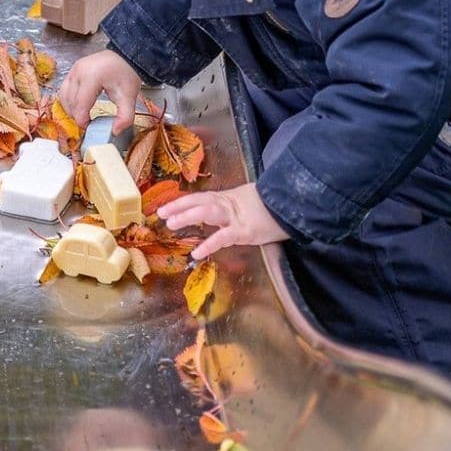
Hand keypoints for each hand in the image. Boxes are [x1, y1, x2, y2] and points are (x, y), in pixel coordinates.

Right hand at [59, 50, 141, 132]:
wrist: (126, 56)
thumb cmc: (126, 73)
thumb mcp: (129, 97)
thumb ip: (125, 117)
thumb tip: (115, 131)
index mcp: (92, 77)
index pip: (80, 106)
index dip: (83, 120)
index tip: (90, 127)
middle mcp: (79, 71)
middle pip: (70, 103)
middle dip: (77, 116)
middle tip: (88, 123)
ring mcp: (74, 69)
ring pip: (64, 96)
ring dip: (71, 109)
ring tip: (84, 115)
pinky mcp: (73, 70)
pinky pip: (64, 89)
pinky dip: (69, 100)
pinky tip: (80, 105)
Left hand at [157, 183, 288, 258]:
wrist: (290, 206)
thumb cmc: (269, 207)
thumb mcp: (245, 203)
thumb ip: (229, 209)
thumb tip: (214, 215)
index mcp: (226, 199)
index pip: (199, 198)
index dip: (181, 201)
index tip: (164, 206)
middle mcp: (228, 205)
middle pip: (199, 202)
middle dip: (178, 206)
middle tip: (160, 213)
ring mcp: (235, 217)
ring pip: (207, 212)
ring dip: (187, 216)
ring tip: (170, 223)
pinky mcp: (245, 231)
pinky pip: (223, 237)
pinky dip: (209, 244)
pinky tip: (197, 252)